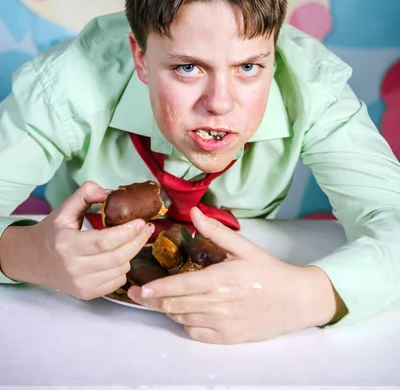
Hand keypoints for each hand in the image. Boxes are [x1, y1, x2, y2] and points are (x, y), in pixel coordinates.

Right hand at [0, 181, 153, 298]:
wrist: (33, 260)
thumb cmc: (52, 232)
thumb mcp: (65, 209)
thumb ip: (86, 193)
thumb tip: (111, 192)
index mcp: (67, 244)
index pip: (105, 241)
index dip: (127, 231)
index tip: (141, 221)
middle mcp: (73, 268)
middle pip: (118, 257)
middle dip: (138, 241)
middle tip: (146, 228)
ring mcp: (80, 284)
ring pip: (121, 269)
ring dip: (131, 253)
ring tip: (132, 239)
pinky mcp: (86, 294)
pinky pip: (117, 282)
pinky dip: (123, 267)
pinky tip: (120, 255)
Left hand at [128, 207, 340, 343]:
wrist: (295, 300)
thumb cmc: (269, 271)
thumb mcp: (244, 247)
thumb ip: (216, 231)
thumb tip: (194, 212)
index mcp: (219, 279)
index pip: (180, 286)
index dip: (157, 289)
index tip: (140, 288)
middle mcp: (218, 304)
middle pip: (175, 304)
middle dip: (153, 301)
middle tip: (138, 295)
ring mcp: (222, 324)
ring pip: (183, 318)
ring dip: (168, 310)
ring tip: (157, 301)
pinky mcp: (228, 338)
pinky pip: (196, 333)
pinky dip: (185, 324)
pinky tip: (183, 314)